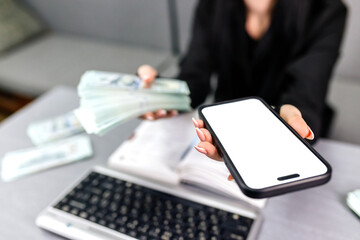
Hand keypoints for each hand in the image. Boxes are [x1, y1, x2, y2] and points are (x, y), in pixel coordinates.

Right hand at [137, 64, 178, 119]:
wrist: (155, 80)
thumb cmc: (147, 78)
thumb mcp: (145, 72)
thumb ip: (145, 72)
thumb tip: (147, 78)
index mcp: (135, 100)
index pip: (137, 110)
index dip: (143, 114)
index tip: (149, 115)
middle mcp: (143, 108)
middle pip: (148, 116)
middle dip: (155, 115)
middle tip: (162, 113)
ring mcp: (152, 111)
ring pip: (157, 116)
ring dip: (163, 115)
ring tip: (170, 112)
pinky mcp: (160, 110)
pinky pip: (165, 114)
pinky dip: (170, 114)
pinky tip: (175, 112)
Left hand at [192, 104, 313, 180]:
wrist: (270, 109)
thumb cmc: (280, 120)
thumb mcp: (289, 117)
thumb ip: (296, 122)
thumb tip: (306, 134)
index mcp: (254, 153)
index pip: (246, 165)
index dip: (236, 172)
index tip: (229, 176)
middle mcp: (241, 150)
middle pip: (224, 156)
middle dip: (211, 151)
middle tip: (204, 145)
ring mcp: (232, 140)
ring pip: (215, 145)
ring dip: (205, 139)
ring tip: (199, 129)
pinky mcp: (226, 129)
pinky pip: (213, 131)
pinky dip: (205, 127)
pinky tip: (199, 121)